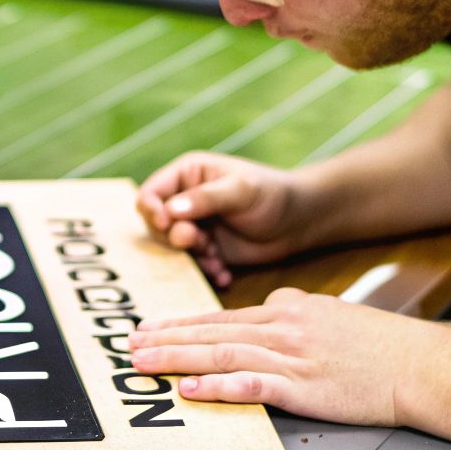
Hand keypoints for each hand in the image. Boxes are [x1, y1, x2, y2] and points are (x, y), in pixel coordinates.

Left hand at [129, 287, 434, 426]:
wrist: (419, 364)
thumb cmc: (379, 346)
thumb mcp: (329, 313)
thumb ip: (294, 313)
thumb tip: (268, 313)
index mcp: (287, 309)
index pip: (222, 316)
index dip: (182, 323)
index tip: (151, 328)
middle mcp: (283, 328)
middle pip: (213, 332)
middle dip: (166, 337)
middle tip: (130, 343)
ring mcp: (292, 357)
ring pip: (222, 354)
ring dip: (177, 358)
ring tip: (143, 363)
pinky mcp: (304, 387)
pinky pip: (252, 385)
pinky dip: (218, 387)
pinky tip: (191, 389)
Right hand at [136, 151, 310, 286]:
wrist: (299, 222)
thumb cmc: (272, 194)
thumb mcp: (241, 191)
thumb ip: (206, 199)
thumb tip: (170, 210)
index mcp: (187, 175)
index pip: (151, 192)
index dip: (151, 210)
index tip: (165, 224)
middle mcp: (185, 201)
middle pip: (155, 225)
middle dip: (176, 238)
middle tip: (201, 243)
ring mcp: (195, 227)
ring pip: (172, 249)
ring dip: (192, 259)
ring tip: (217, 261)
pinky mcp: (207, 250)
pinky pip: (192, 266)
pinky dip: (206, 272)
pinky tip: (225, 274)